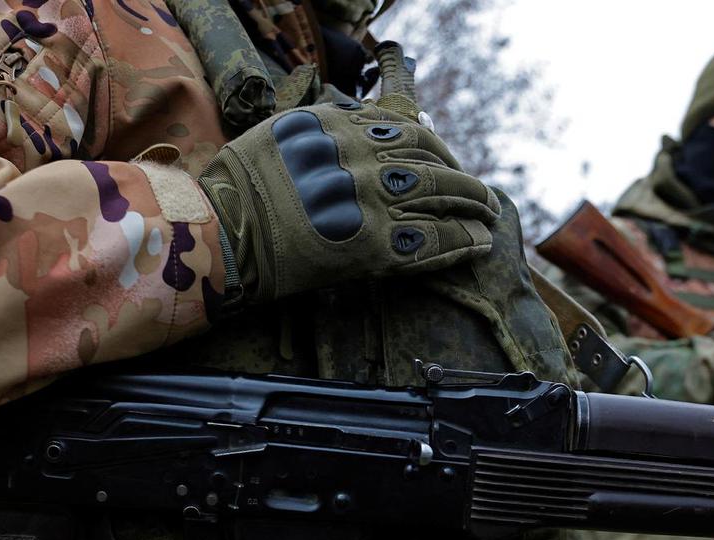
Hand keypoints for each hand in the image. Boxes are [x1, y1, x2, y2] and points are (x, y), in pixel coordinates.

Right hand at [199, 101, 500, 304]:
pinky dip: (462, 242)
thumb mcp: (281, 133)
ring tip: (490, 216)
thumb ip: (323, 123)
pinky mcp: (375, 247)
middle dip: (463, 179)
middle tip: (481, 193)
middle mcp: (363, 158)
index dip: (437, 146)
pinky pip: (434, 241)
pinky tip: (478, 244)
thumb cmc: (241, 187)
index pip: (409, 130)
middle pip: (434, 162)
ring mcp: (372, 202)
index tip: (446, 158)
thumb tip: (356, 116)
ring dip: (474, 207)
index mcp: (343, 126)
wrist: (224, 233)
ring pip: (442, 197)